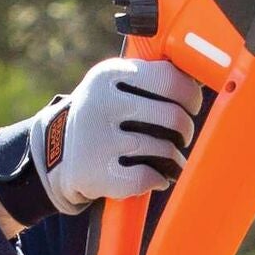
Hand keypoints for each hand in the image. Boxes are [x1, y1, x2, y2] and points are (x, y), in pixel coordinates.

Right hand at [35, 57, 206, 213]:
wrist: (53, 152)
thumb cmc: (102, 114)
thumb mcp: (114, 82)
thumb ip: (151, 77)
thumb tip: (201, 77)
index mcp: (110, 75)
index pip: (170, 79)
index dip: (191, 96)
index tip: (191, 106)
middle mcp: (103, 104)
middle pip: (173, 117)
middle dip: (185, 131)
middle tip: (181, 136)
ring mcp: (99, 139)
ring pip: (165, 150)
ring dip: (174, 159)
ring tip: (167, 159)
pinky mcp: (98, 173)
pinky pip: (149, 177)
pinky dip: (158, 179)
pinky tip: (154, 176)